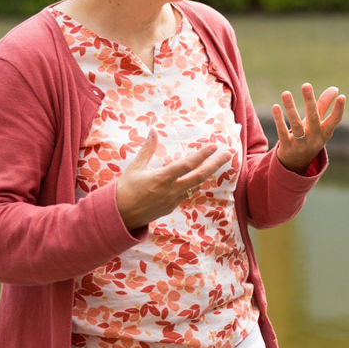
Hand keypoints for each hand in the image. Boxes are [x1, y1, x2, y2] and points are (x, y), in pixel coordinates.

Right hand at [115, 132, 232, 228]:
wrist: (120, 217)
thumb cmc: (125, 189)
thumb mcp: (135, 167)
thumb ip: (147, 149)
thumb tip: (153, 130)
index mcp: (161, 178)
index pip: (187, 165)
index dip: (202, 155)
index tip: (214, 146)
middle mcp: (171, 190)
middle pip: (199, 176)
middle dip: (215, 164)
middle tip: (228, 154)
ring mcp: (173, 200)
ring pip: (195, 185)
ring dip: (207, 174)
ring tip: (217, 163)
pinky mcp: (171, 207)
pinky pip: (187, 193)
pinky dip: (194, 184)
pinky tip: (198, 179)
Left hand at [273, 83, 346, 171]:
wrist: (296, 163)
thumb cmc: (309, 137)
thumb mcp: (318, 124)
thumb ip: (324, 106)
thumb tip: (335, 89)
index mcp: (325, 132)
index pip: (334, 121)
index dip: (338, 110)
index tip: (342, 97)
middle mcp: (315, 139)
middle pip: (313, 118)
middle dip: (310, 101)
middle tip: (306, 85)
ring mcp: (301, 144)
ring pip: (296, 125)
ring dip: (291, 108)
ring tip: (286, 93)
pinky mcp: (287, 147)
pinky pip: (283, 132)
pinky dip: (279, 120)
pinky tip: (276, 107)